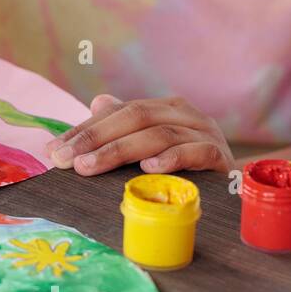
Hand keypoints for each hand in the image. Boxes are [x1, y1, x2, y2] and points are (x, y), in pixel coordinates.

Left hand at [45, 94, 234, 175]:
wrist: (237, 189)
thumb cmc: (186, 170)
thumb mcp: (150, 148)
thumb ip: (124, 127)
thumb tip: (97, 102)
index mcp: (163, 108)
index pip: (116, 112)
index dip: (83, 130)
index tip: (53, 151)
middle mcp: (184, 114)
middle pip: (134, 117)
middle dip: (94, 138)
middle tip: (66, 160)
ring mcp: (205, 133)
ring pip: (158, 134)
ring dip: (119, 151)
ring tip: (90, 167)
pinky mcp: (220, 157)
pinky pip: (195, 152)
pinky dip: (170, 159)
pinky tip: (147, 170)